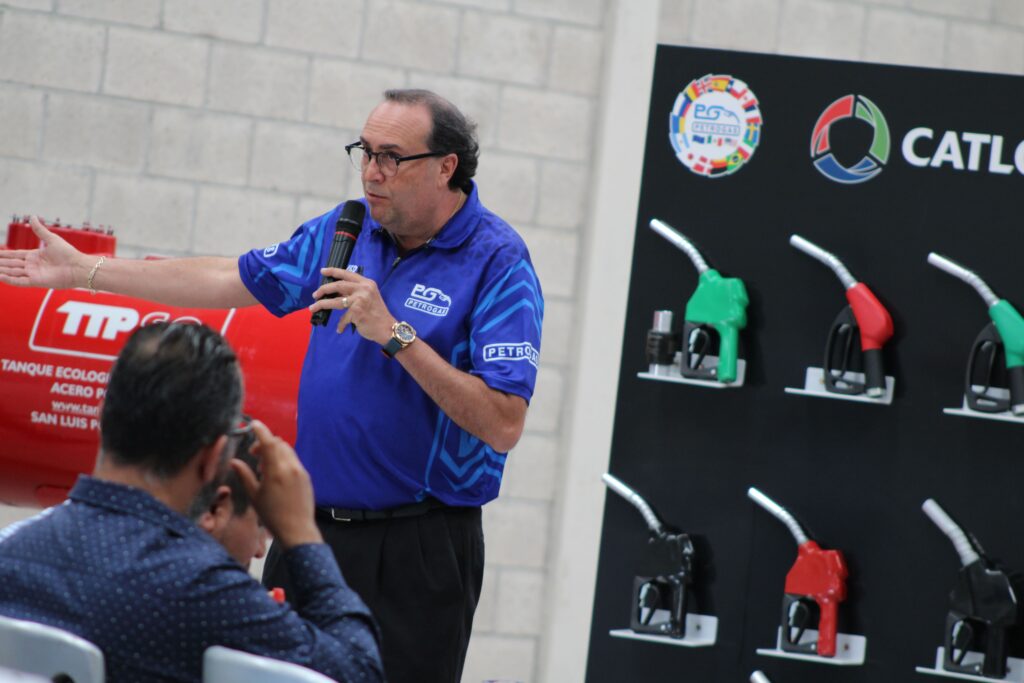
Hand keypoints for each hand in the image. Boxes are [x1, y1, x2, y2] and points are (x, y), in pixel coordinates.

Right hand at [0, 216, 90, 288]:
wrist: (78, 267)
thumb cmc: (68, 253)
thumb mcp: (51, 239)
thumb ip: (39, 230)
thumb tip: (32, 216)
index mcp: (35, 256)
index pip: (16, 255)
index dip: (5, 254)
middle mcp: (33, 266)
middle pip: (12, 264)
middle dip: (1, 263)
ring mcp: (34, 274)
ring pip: (13, 272)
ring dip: (2, 271)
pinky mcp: (36, 282)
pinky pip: (20, 281)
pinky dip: (9, 279)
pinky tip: (0, 276)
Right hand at [230, 420, 322, 548]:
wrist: (297, 529)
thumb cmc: (272, 515)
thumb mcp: (254, 495)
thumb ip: (245, 475)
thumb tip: (234, 461)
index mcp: (276, 470)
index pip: (269, 442)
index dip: (261, 431)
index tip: (254, 424)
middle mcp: (291, 467)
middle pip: (279, 444)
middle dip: (266, 443)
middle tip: (255, 454)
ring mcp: (301, 471)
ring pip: (288, 451)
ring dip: (275, 452)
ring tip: (264, 468)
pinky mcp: (307, 477)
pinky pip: (294, 461)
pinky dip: (284, 460)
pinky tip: (276, 475)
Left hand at [310, 268, 395, 343]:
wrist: (387, 328)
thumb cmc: (377, 313)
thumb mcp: (369, 296)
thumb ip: (356, 292)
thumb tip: (337, 292)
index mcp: (366, 283)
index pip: (347, 274)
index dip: (333, 271)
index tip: (323, 271)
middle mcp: (363, 289)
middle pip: (338, 285)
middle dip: (324, 289)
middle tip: (315, 294)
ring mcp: (359, 300)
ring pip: (335, 301)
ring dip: (322, 304)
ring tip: (313, 308)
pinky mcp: (356, 312)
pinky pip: (343, 318)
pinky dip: (341, 325)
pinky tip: (340, 329)